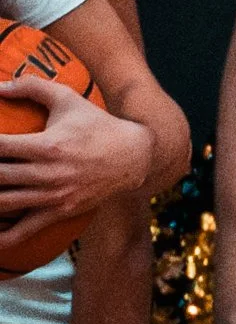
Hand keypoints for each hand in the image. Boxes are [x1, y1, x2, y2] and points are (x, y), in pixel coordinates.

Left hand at [0, 78, 152, 250]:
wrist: (134, 157)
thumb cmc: (97, 124)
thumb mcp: (68, 99)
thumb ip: (32, 87)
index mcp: (47, 145)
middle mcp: (49, 173)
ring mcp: (54, 196)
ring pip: (3, 204)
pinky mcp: (60, 211)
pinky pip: (25, 230)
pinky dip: (2, 237)